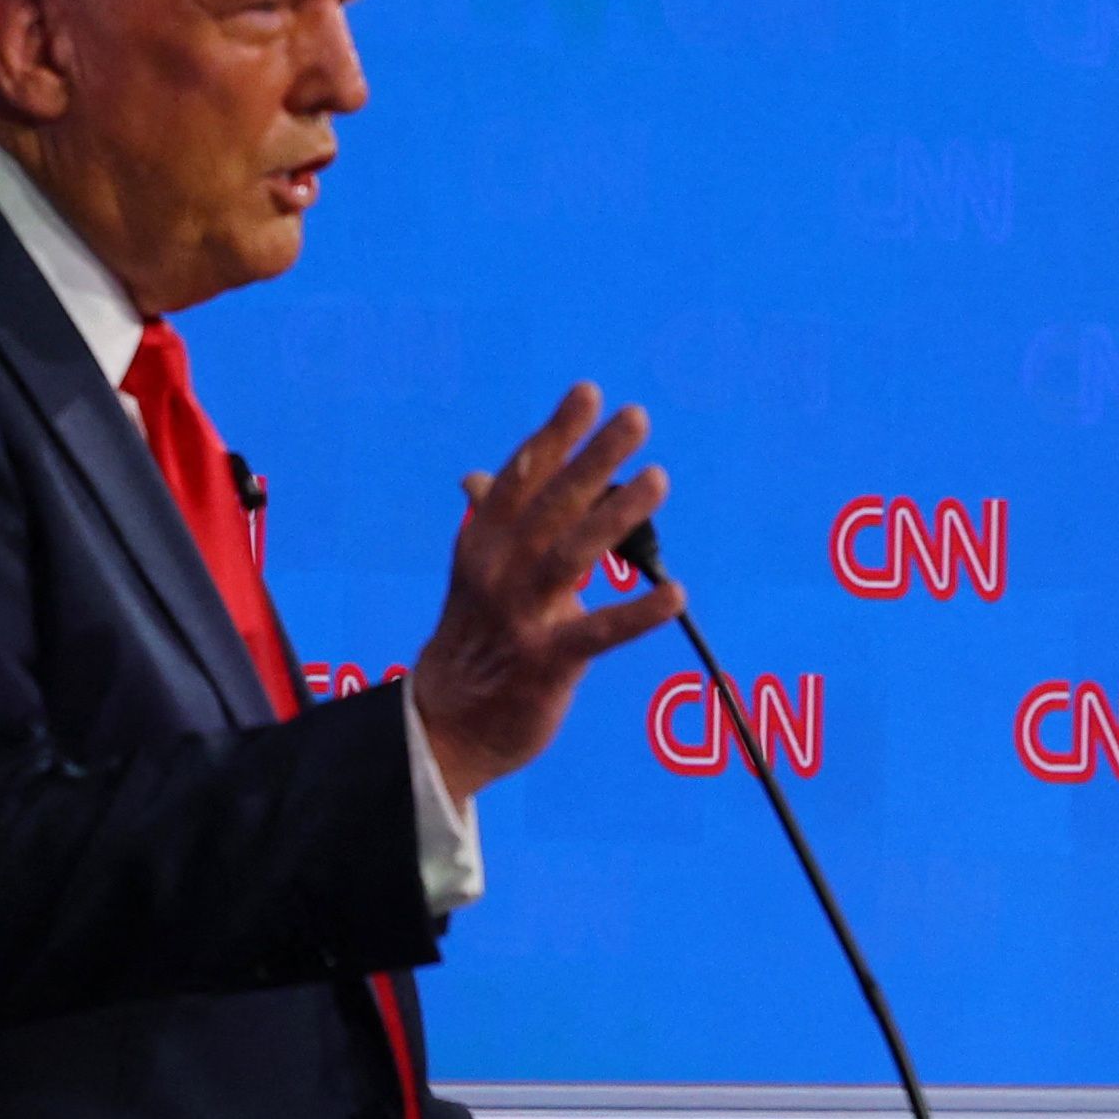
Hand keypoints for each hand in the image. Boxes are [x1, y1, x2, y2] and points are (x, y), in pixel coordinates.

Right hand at [411, 387, 680, 798]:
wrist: (443, 724)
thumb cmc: (474, 639)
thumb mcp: (474, 576)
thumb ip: (493, 527)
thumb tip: (482, 477)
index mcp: (481, 544)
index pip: (520, 477)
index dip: (554, 434)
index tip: (588, 394)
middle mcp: (496, 572)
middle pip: (550, 504)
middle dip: (594, 457)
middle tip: (637, 418)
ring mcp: (520, 617)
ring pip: (572, 554)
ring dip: (616, 515)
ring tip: (658, 480)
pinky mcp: (545, 663)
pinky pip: (598, 633)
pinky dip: (638, 613)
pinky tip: (676, 594)